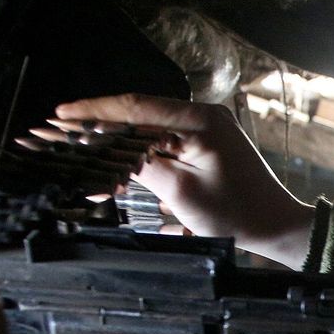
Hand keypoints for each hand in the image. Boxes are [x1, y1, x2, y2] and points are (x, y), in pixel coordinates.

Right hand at [52, 94, 312, 256]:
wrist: (274, 226)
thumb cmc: (236, 213)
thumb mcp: (180, 191)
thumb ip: (140, 165)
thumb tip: (104, 150)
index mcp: (200, 120)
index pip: (136, 108)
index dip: (94, 111)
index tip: (62, 114)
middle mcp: (203, 116)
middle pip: (138, 114)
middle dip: (97, 124)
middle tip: (59, 130)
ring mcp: (204, 130)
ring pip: (146, 128)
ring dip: (114, 141)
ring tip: (78, 148)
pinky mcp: (204, 145)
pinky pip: (161, 142)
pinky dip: (136, 153)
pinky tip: (112, 166)